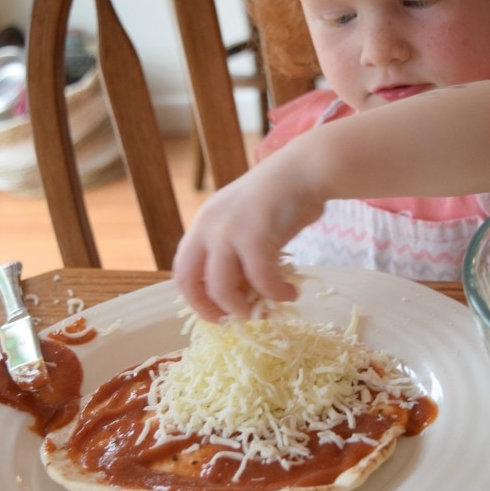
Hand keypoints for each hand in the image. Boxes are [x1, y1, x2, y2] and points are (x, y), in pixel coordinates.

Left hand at [173, 148, 324, 320]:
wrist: (306, 170)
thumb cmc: (282, 201)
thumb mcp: (246, 226)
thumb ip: (236, 255)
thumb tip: (237, 296)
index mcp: (202, 225)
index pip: (183, 272)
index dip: (197, 300)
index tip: (219, 314)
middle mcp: (208, 226)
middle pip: (190, 283)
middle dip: (211, 310)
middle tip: (237, 321)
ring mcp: (229, 229)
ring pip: (222, 288)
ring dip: (244, 308)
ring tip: (267, 310)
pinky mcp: (255, 233)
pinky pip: (260, 279)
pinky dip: (276, 293)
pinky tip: (290, 293)